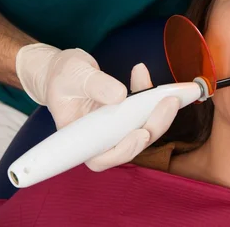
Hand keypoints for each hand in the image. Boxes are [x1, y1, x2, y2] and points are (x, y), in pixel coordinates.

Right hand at [16, 44, 179, 170]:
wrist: (61, 71)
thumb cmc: (61, 77)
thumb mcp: (74, 75)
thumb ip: (96, 85)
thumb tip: (120, 96)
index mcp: (79, 139)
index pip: (101, 158)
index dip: (124, 151)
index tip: (141, 134)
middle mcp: (98, 139)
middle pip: (129, 145)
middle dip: (153, 126)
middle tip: (168, 103)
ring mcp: (113, 129)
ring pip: (141, 130)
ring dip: (158, 113)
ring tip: (167, 91)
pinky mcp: (123, 117)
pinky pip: (141, 112)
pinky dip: (148, 96)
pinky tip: (142, 74)